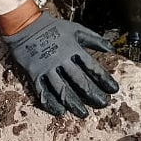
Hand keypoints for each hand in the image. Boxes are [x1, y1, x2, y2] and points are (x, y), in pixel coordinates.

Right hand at [3, 12, 118, 117]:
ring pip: (62, 90)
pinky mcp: (34, 74)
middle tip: (103, 104)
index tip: (114, 90)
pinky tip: (60, 111)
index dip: (104, 79)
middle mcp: (61, 60)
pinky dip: (51, 103)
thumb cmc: (54, 28)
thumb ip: (94, 39)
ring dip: (74, 103)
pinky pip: (43, 92)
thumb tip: (112, 49)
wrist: (26, 26)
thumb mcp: (76, 29)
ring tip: (83, 113)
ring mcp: (47, 68)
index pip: (92, 67)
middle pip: (79, 81)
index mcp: (73, 49)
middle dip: (93, 94)